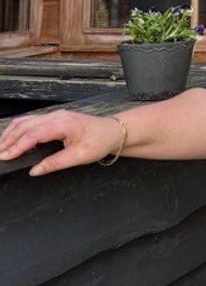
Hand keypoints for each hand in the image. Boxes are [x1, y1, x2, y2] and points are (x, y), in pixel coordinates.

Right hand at [0, 110, 122, 175]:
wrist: (114, 131)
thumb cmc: (100, 141)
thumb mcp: (79, 157)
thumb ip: (55, 163)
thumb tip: (35, 170)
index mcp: (63, 124)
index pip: (33, 134)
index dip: (17, 146)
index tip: (5, 156)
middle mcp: (57, 116)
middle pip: (25, 125)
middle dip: (8, 140)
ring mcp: (55, 115)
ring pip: (26, 121)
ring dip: (11, 134)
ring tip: (2, 148)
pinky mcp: (55, 118)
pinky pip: (32, 122)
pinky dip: (19, 131)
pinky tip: (14, 141)